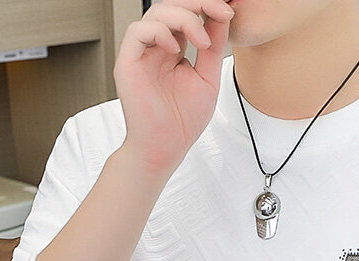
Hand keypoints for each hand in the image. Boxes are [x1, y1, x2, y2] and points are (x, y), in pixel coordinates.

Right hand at [113, 0, 234, 173]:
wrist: (166, 148)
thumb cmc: (183, 122)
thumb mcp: (207, 78)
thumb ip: (213, 48)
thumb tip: (223, 17)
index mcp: (173, 50)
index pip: (187, 15)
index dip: (207, 7)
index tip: (229, 10)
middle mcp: (156, 48)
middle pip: (172, 7)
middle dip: (199, 3)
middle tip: (222, 10)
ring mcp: (141, 54)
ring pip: (156, 13)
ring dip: (185, 18)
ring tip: (203, 41)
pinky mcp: (128, 63)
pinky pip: (138, 32)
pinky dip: (159, 32)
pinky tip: (177, 49)